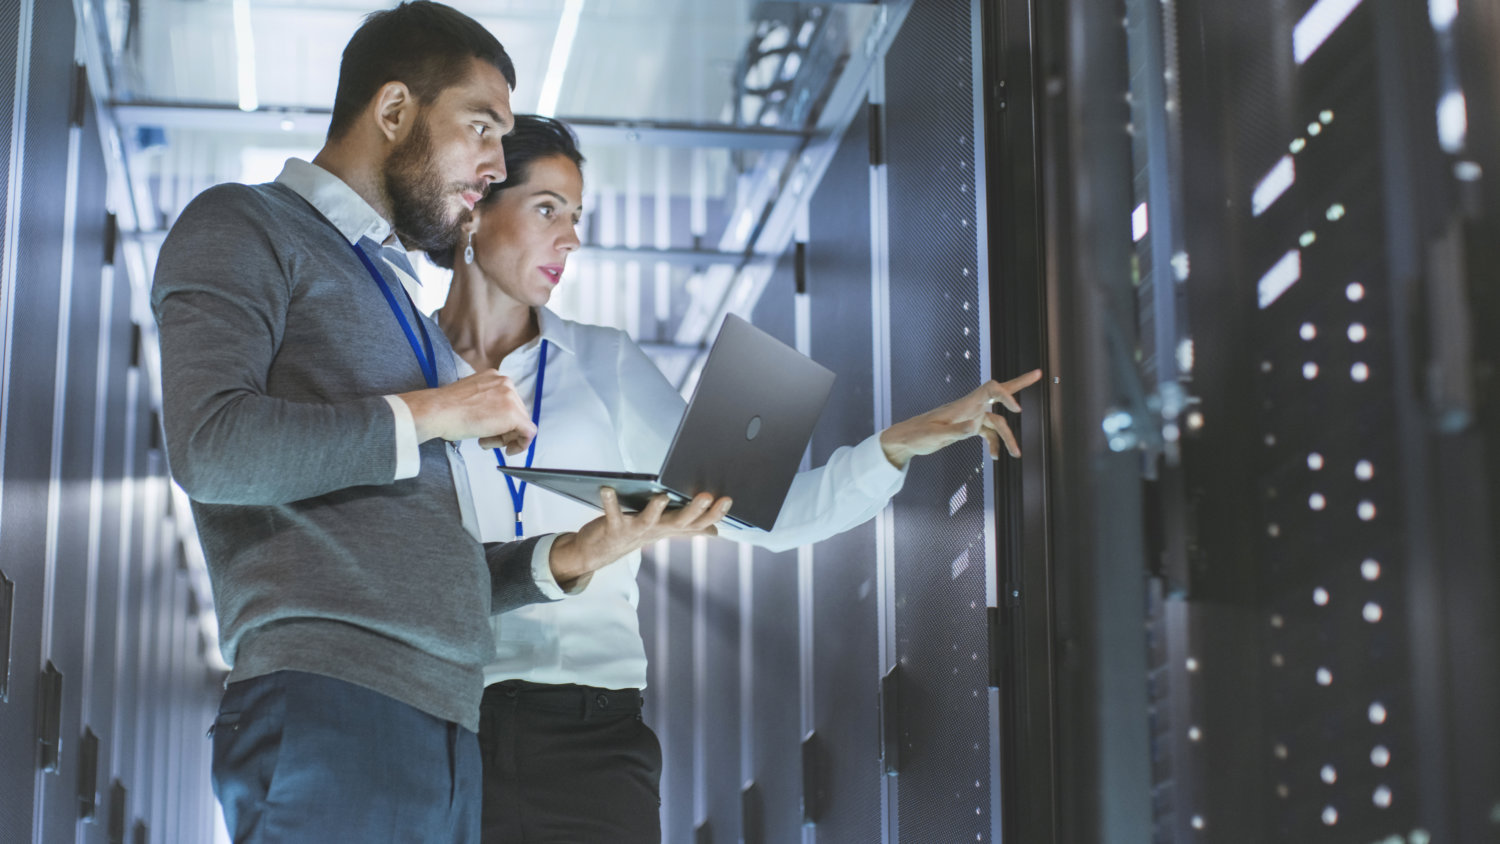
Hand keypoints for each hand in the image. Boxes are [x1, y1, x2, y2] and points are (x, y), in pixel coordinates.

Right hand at [397, 370, 536, 453]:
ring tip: (485, 441)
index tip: (491, 430)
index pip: (508, 402)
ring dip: (505, 437)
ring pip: (521, 423)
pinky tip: (507, 450)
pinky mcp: (514, 415)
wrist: (438, 411)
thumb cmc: (446, 408)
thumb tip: (495, 418)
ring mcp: (511, 397)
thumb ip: (486, 402)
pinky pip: (529, 433)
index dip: (501, 420)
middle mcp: (506, 383)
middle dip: (504, 430)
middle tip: (486, 439)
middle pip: (517, 412)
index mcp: (494, 377)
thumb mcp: (470, 397)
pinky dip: (521, 444)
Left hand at [547, 488, 732, 587]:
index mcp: (670, 528)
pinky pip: (612, 514)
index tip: (728, 499)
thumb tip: (715, 531)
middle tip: (706, 496)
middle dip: (694, 510)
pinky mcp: (613, 528)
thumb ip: (688, 527)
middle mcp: (656, 530)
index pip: (698, 523)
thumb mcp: (664, 530)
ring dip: (655, 509)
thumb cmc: (634, 534)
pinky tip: (607, 488)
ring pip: (648, 521)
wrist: (599, 552)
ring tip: (662, 496)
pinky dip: (609, 501)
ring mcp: (635, 531)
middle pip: (679, 522)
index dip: (714, 513)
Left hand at [878, 369, 1043, 466]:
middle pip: (999, 392)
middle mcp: (970, 407)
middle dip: (1020, 384)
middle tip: (1039, 373)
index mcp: (964, 404)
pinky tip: (994, 457)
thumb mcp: (935, 436)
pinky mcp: (967, 427)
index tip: (1017, 410)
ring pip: (997, 422)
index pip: (991, 389)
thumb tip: (974, 428)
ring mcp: (970, 416)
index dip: (1006, 395)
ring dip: (1008, 437)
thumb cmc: (918, 435)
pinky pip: (987, 433)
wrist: (907, 439)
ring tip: (1017, 455)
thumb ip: (956, 431)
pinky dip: (994, 444)